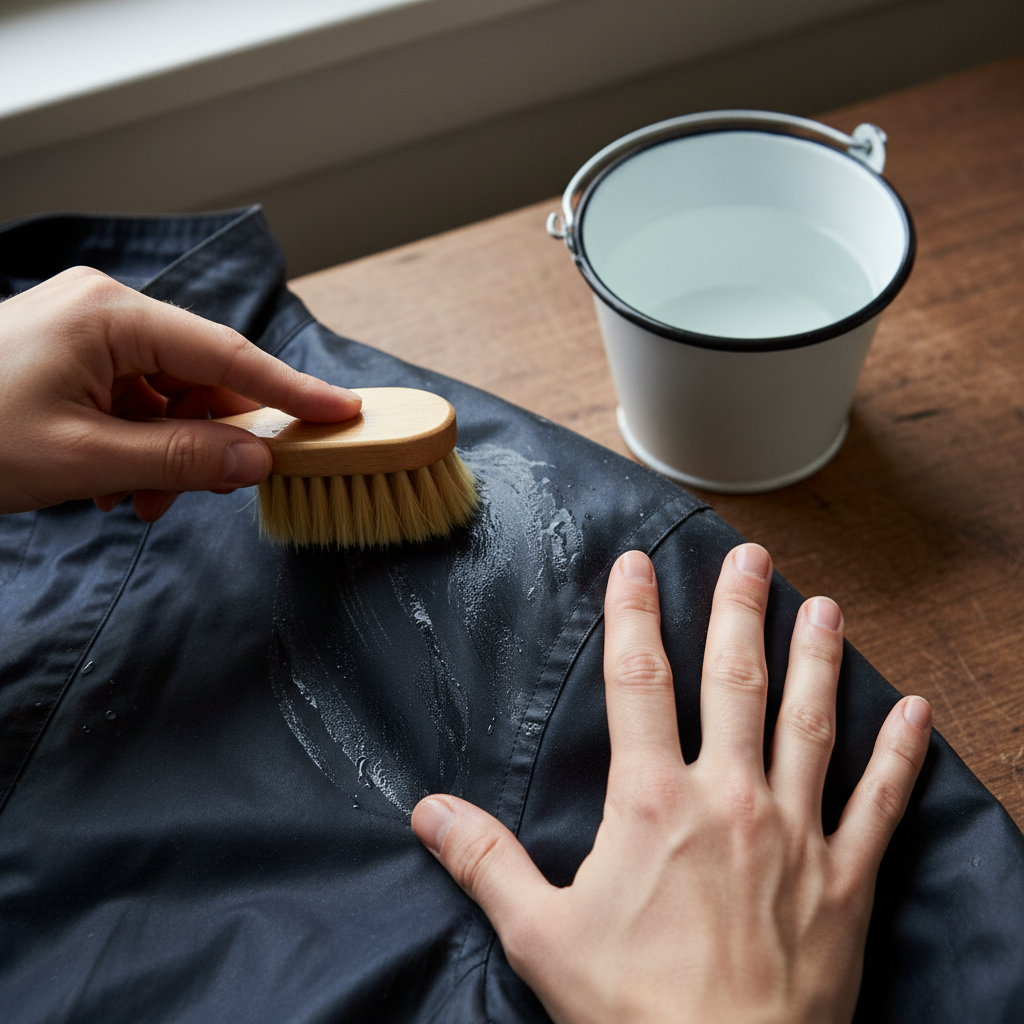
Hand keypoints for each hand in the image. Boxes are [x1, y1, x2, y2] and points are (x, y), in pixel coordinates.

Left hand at [0, 267, 360, 520]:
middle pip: (200, 378)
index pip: (227, 354)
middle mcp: (106, 310)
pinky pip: (135, 403)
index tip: (343, 413)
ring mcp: (88, 332)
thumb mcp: (80, 460)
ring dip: (168, 455)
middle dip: (207, 441)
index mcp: (111, 314)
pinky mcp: (73, 357)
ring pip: (169, 398)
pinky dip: (137, 447)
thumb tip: (257, 461)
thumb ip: (178, 460)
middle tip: (205, 493)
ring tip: (132, 502)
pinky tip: (111, 485)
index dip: (290, 390)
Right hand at [411, 544, 931, 1023]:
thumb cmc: (632, 1012)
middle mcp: (729, 800)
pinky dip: (901, 755)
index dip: (633, 616)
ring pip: (810, 725)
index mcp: (653, 804)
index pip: (638, 684)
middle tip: (749, 555)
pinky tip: (917, 710)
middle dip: (739, 611)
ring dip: (817, 659)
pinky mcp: (844, 880)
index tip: (636, 565)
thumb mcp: (539, 935)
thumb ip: (485, 861)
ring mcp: (795, 835)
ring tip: (822, 605)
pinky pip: (880, 804)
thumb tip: (427, 810)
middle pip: (735, 682)